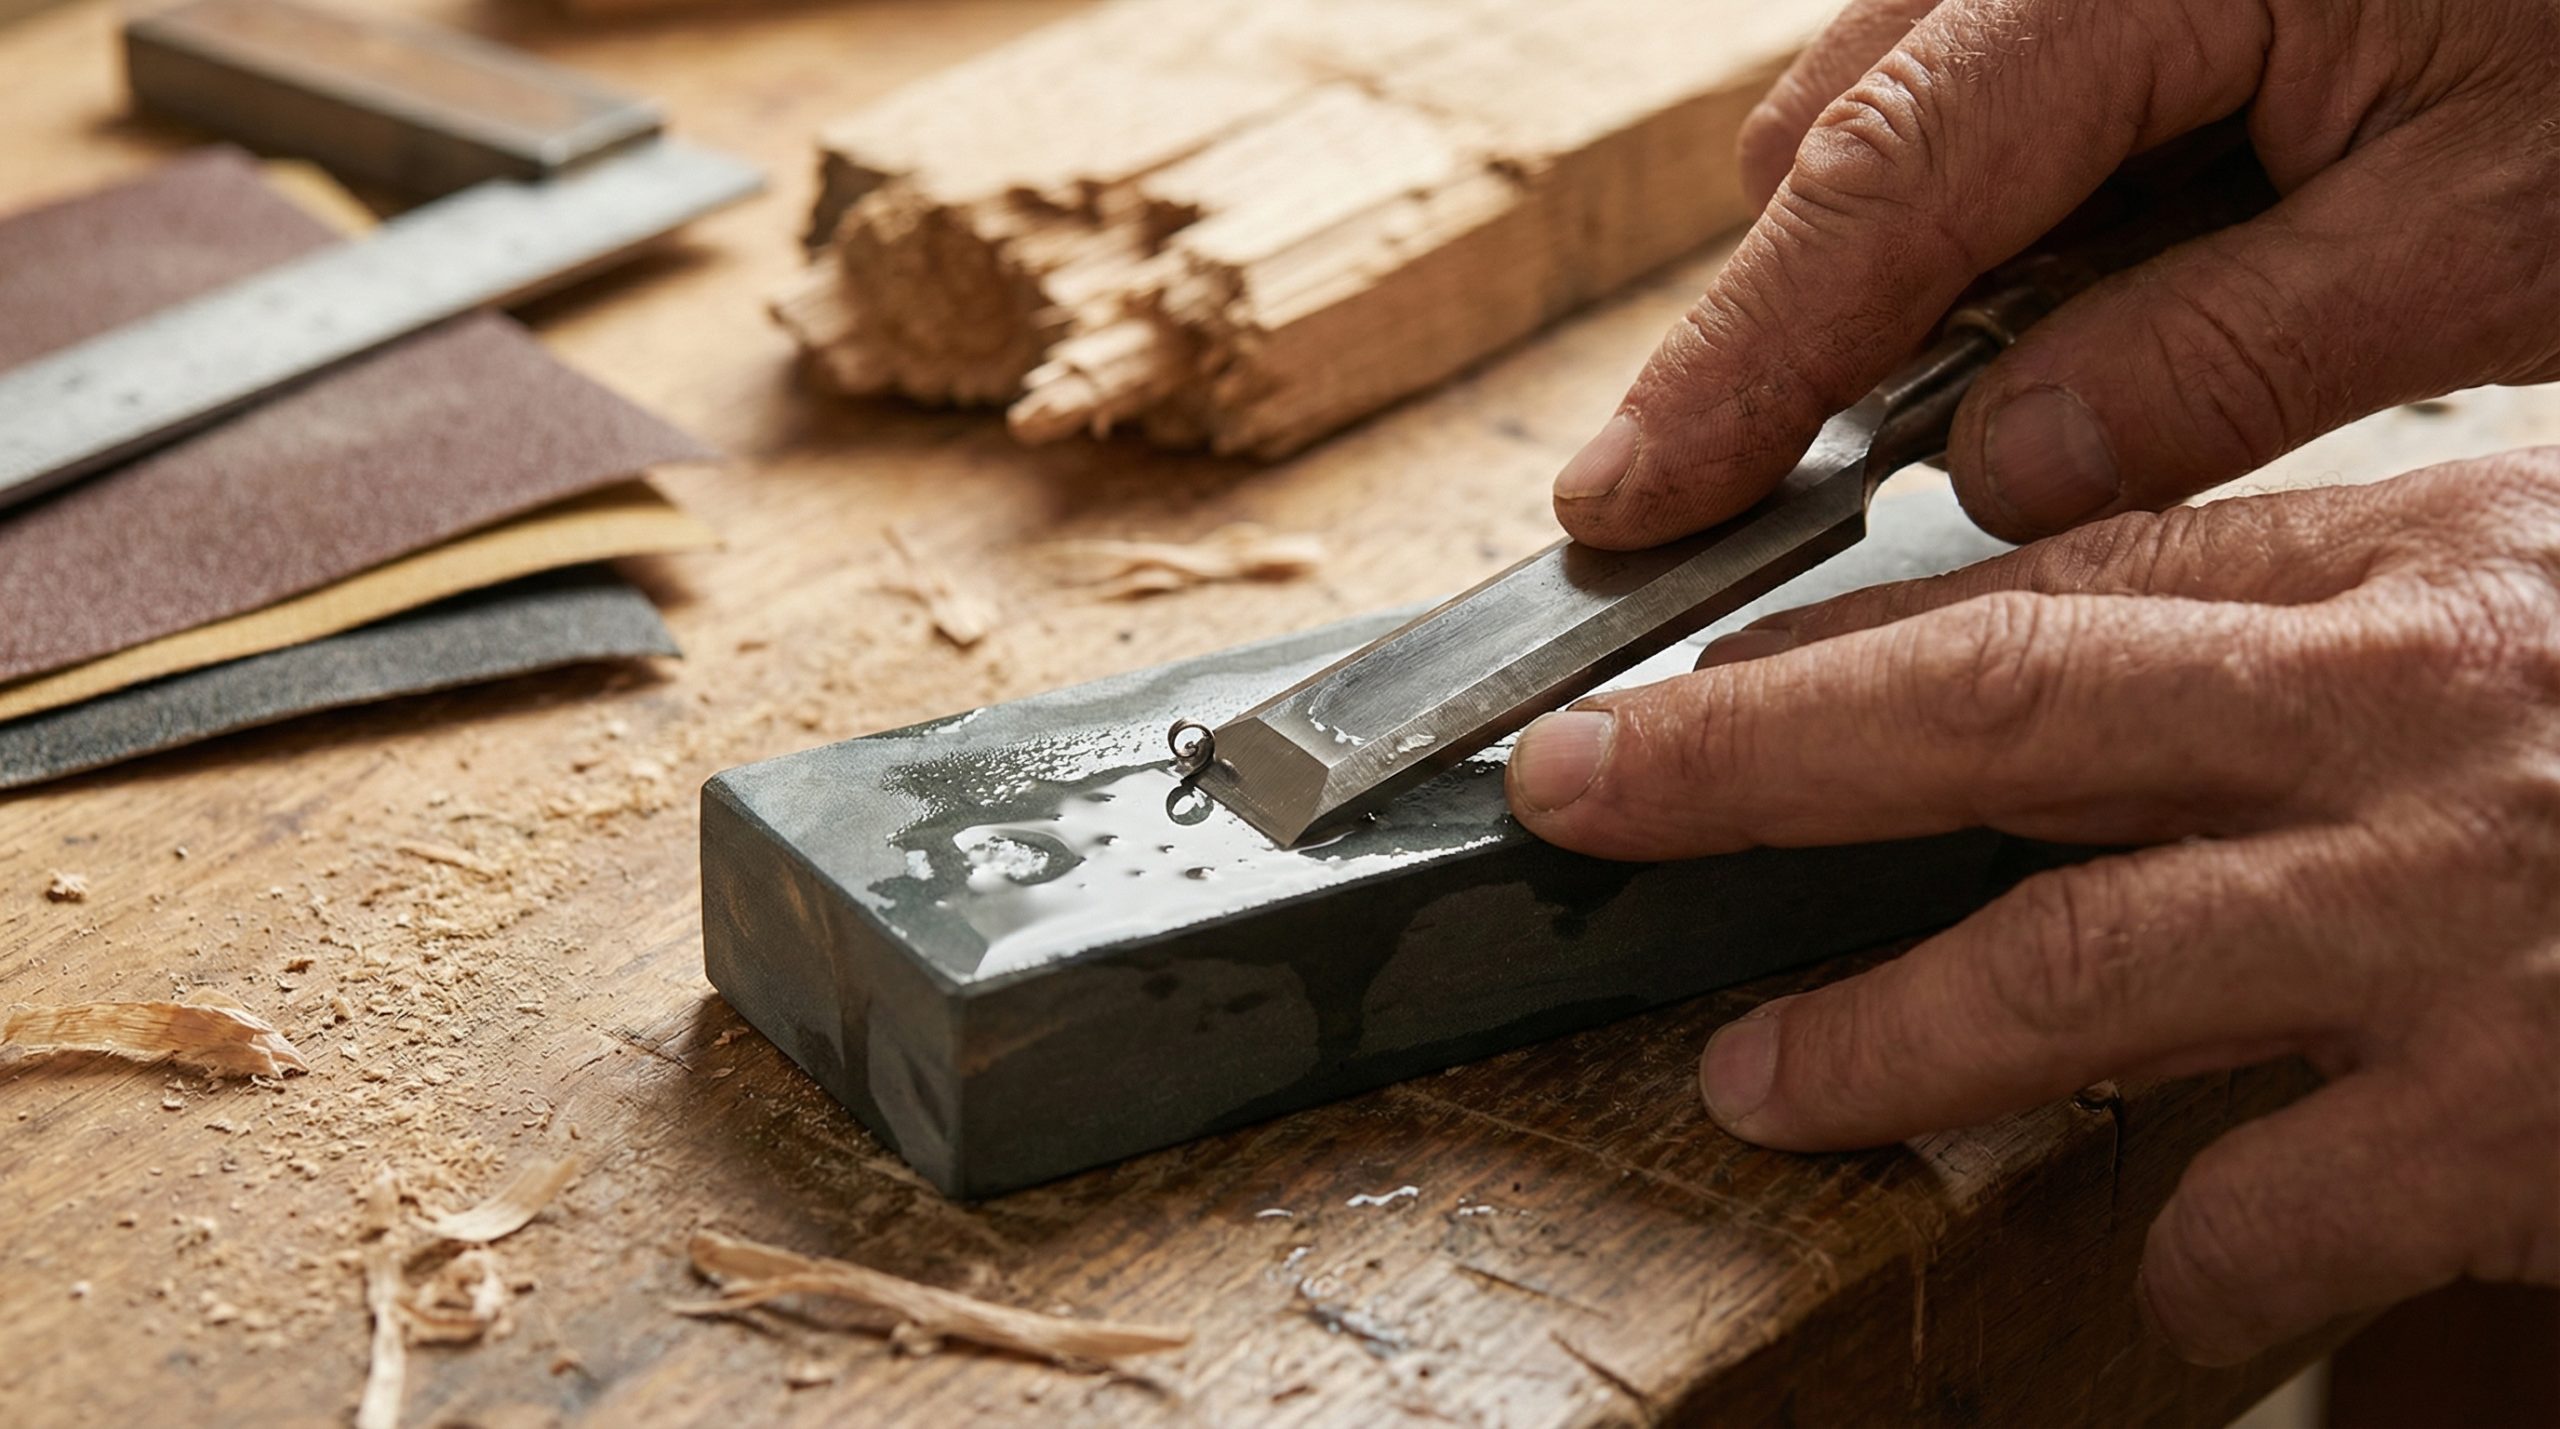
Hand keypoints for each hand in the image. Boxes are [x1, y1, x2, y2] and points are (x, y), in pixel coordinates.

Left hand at [1506, 452, 2559, 1363]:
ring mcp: (2447, 929)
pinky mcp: (2507, 1134)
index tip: (1689, 685)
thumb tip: (2109, 673)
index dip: (1840, 640)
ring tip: (1763, 1078)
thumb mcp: (2551, 596)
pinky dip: (2179, 1259)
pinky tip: (2149, 1277)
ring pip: (2064, 979)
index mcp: (2418, 574)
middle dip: (1746, 764)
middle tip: (1581, 804)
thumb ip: (2350, 624)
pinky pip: (2259, 1216)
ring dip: (1880, 1036)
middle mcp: (2406, 725)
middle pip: (1990, 714)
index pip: (2058, 583)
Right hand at [1551, 0, 2559, 546]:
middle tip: (1877, 478)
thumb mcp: (2484, 234)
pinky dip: (2029, 215)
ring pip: (1906, 120)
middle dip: (1836, 328)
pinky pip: (1997, 95)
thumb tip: (1999, 470)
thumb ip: (2214, 366)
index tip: (1628, 506)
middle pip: (1846, 144)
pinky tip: (2151, 266)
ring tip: (2098, 358)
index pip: (1876, 192)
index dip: (1737, 369)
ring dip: (1947, 276)